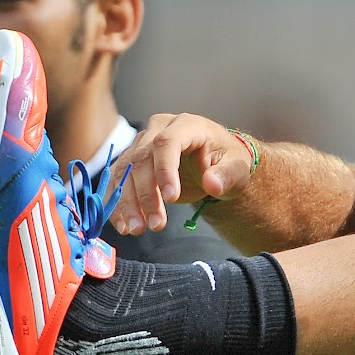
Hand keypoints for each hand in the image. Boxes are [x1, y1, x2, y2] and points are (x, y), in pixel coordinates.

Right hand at [108, 114, 254, 233]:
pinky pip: (117, 181)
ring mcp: (141, 143)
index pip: (167, 143)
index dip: (165, 170)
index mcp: (186, 125)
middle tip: (156, 225)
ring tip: (137, 229)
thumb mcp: (237, 167)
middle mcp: (158, 129)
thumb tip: (212, 184)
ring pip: (124, 171)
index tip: (172, 199)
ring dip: (127, 203)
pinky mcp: (131, 161)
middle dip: (146, 194)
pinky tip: (124, 225)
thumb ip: (227, 175)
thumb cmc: (226, 160)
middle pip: (141, 158)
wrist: (214, 162)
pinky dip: (117, 204)